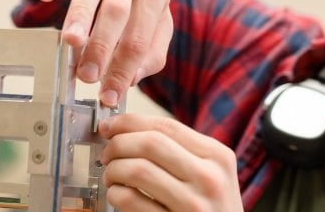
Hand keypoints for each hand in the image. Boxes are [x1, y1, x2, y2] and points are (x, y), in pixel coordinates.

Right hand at [36, 0, 172, 106]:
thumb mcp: (151, 11)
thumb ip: (150, 46)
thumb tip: (132, 80)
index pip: (141, 38)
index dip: (125, 70)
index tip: (109, 96)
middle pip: (118, 12)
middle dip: (102, 47)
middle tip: (87, 77)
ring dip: (81, 16)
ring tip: (71, 43)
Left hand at [98, 114, 243, 211]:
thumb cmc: (212, 210)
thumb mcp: (211, 175)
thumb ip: (180, 153)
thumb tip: (128, 131)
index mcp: (217, 156)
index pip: (166, 126)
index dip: (130, 122)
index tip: (109, 126)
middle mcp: (209, 177)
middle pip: (150, 143)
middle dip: (118, 144)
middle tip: (106, 154)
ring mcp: (193, 204)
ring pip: (138, 169)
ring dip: (114, 170)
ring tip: (111, 176)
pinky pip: (132, 201)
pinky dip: (116, 194)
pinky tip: (117, 195)